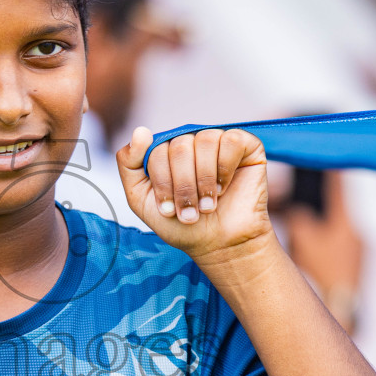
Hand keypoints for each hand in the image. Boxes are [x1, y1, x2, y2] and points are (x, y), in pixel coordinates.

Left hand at [117, 127, 271, 265]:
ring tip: (207, 206)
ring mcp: (219, 141)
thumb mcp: (141, 199)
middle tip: (189, 213)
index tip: (168, 209)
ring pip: (205, 141)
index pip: (155, 149)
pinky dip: (225, 168)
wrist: (220, 245)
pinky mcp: (246, 146)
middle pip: (179, 146)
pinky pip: (231, 141)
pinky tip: (223, 188)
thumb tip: (140, 130)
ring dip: (203, 180)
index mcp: (167, 151)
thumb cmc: (182, 225)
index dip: (161, 182)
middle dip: (182, 186)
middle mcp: (192, 141)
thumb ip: (128, 164)